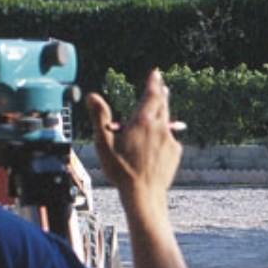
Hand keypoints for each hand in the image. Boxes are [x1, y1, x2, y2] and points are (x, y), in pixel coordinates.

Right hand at [88, 70, 181, 207]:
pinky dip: (165, 135)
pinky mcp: (175, 153)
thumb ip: (100, 118)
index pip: (151, 96)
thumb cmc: (121, 171)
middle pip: (162, 105)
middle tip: (161, 85)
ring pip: (168, 120)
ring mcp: (170, 140)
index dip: (153, 83)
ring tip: (162, 104)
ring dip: (165, 110)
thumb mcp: (104, 144)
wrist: (144, 194)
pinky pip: (170, 139)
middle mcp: (160, 128)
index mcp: (143, 122)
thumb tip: (91, 96)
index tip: (155, 73)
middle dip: (161, 93)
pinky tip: (159, 141)